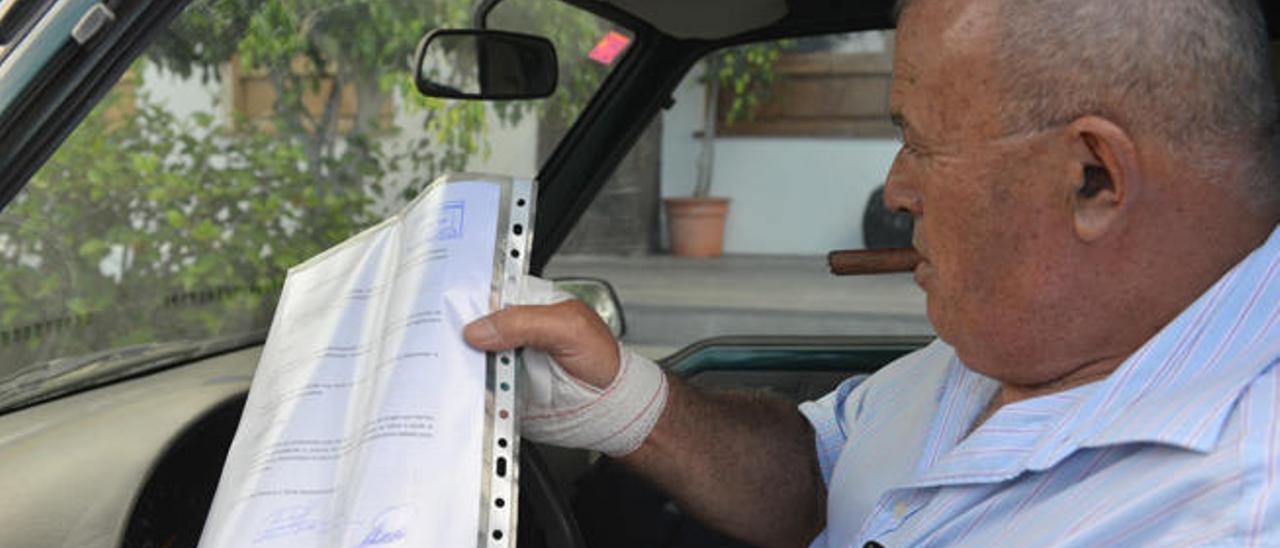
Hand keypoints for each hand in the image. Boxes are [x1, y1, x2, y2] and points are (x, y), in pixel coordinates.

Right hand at [462, 277, 667, 455]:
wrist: (612, 409)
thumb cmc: (603, 362)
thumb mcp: (569, 329)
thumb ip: (525, 322)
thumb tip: (481, 329)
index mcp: (530, 303)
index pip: (489, 292)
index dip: (466, 297)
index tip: (446, 306)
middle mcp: (514, 330)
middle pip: (473, 326)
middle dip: (455, 333)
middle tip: (444, 341)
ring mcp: (507, 361)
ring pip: (471, 358)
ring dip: (458, 364)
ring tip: (448, 367)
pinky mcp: (504, 388)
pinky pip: (479, 387)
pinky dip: (468, 390)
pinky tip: (462, 390)